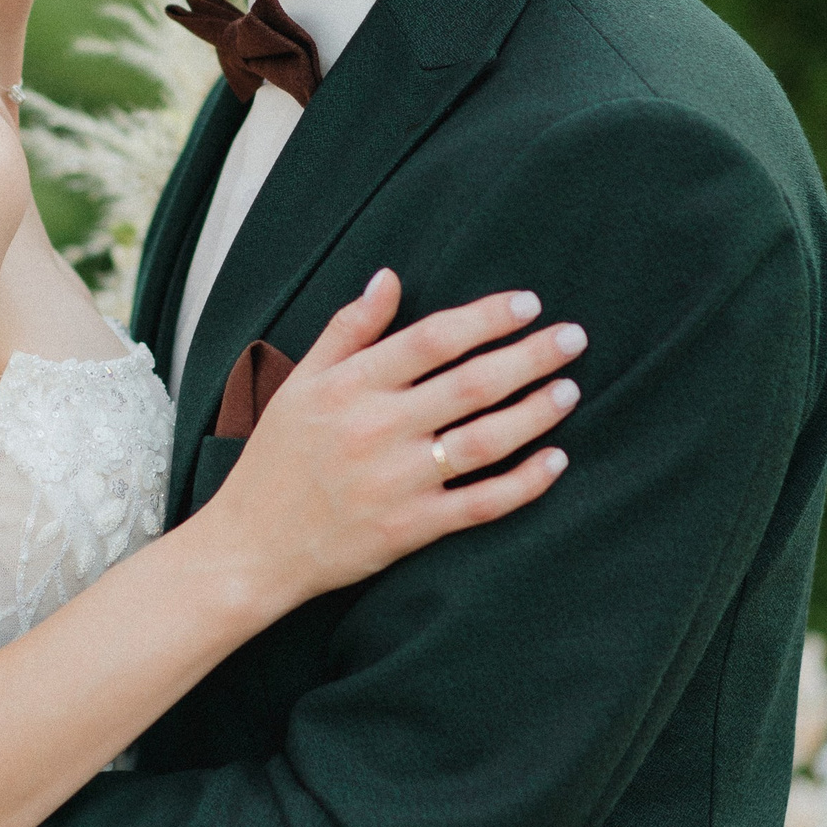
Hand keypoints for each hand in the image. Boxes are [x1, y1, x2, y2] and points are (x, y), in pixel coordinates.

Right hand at [206, 271, 583, 614]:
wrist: (252, 548)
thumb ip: (347, 330)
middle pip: (470, 384)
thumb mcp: (299, 384)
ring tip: (570, 390)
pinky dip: (525, 484)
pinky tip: (556, 460)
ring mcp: (397, 482)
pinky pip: (481, 504)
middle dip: (529, 356)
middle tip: (573, 337)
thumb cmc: (275, 461)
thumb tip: (389, 278)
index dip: (485, 318)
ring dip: (535, 413)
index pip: (432, 339)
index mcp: (350, 388)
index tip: (528, 303)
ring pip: (484, 441)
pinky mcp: (411, 528)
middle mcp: (377, 430)